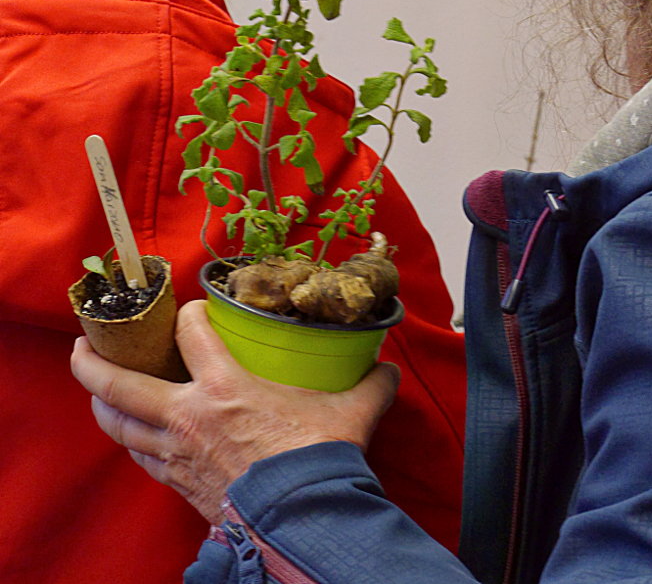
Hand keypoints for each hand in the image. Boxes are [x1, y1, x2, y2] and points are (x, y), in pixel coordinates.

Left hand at [70, 299, 399, 522]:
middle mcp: (189, 417)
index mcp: (225, 387)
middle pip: (123, 384)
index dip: (189, 313)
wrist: (303, 521)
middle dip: (94, 362)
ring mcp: (178, 455)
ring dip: (103, 405)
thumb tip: (388, 370)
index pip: (192, 333)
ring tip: (96, 391)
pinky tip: (131, 439)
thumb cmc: (318, 460)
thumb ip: (369, 385)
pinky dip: (130, 444)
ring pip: (121, 427)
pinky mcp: (180, 485)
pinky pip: (141, 460)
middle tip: (83, 343)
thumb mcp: (349, 413)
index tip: (191, 309)